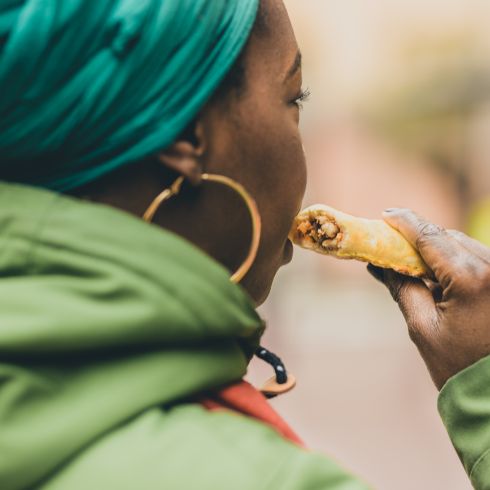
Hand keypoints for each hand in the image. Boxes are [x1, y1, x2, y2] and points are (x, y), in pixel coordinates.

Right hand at [367, 208, 489, 389]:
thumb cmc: (458, 366)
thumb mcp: (421, 327)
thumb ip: (402, 288)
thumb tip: (379, 264)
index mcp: (471, 279)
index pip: (431, 237)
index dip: (405, 223)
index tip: (386, 214)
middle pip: (447, 237)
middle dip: (419, 238)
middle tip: (392, 243)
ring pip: (464, 245)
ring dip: (438, 249)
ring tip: (413, 264)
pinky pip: (477, 259)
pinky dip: (454, 261)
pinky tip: (438, 275)